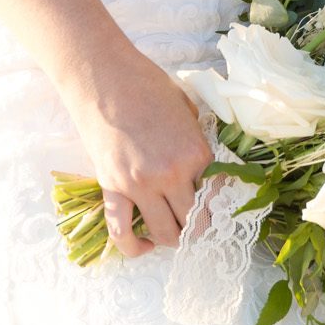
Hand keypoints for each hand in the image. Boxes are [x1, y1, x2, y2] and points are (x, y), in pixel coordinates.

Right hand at [65, 53, 211, 258]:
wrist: (104, 78)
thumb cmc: (148, 86)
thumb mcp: (188, 110)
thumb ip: (196, 142)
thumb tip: (203, 165)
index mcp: (196, 152)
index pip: (217, 194)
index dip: (221, 204)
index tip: (221, 209)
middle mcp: (171, 175)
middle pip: (194, 220)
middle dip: (202, 229)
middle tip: (203, 228)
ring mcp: (139, 185)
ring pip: (164, 232)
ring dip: (175, 238)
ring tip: (179, 235)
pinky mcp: (111, 189)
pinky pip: (121, 231)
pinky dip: (135, 246)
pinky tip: (146, 246)